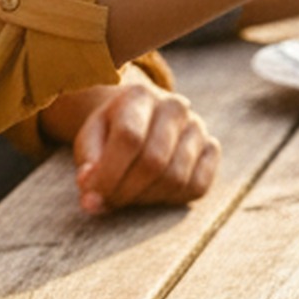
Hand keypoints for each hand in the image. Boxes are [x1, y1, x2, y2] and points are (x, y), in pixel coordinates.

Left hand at [43, 72, 220, 215]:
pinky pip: (198, 185)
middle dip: (125, 192)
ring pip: (176, 178)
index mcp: (140, 96)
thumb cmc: (110, 131)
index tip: (90, 198)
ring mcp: (198, 127)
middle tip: (107, 202)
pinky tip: (153, 192)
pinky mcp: (211, 148)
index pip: (129, 139)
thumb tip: (93, 197)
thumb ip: (88, 165)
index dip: (108, 175)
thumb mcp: (89, 139)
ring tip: (127, 195)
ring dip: (145, 198)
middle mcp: (175, 107)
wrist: (141, 116)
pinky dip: (172, 198)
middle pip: (153, 161)